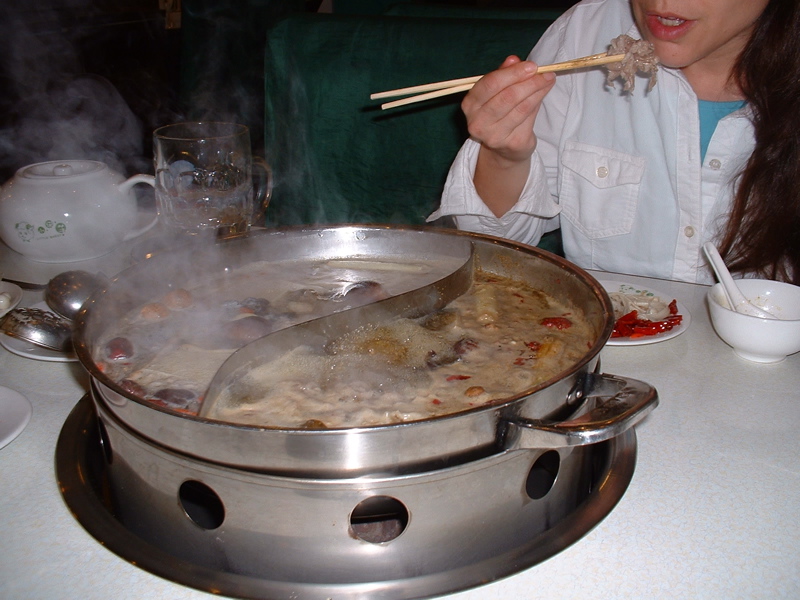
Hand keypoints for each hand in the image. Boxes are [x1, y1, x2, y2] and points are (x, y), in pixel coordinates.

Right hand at [464, 56, 555, 216]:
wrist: (504, 149)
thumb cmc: (500, 114)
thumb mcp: (497, 92)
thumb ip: (503, 75)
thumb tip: (513, 59)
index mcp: (470, 104)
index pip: (490, 84)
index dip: (512, 73)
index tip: (531, 66)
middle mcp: (477, 122)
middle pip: (507, 97)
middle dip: (528, 82)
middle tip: (545, 73)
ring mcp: (493, 136)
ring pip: (520, 107)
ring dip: (538, 91)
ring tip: (548, 80)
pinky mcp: (510, 144)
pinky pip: (528, 119)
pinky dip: (538, 103)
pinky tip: (543, 93)